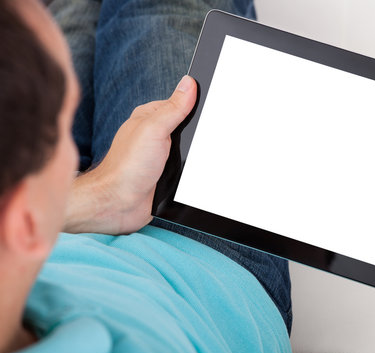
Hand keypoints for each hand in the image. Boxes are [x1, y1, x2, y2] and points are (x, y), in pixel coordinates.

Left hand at [64, 76, 196, 233]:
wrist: (118, 204)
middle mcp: (155, 134)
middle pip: (188, 126)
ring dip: (194, 155)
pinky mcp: (166, 174)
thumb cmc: (127, 166)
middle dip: (197, 133)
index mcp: (150, 116)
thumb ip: (173, 107)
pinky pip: (186, 168)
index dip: (196, 104)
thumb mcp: (154, 129)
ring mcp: (161, 155)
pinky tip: (190, 174)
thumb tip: (189, 82)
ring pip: (189, 148)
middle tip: (198, 140)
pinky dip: (191, 171)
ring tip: (192, 159)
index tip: (213, 107)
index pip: (180, 102)